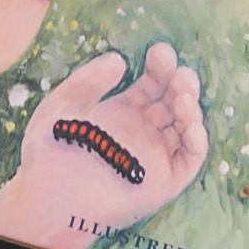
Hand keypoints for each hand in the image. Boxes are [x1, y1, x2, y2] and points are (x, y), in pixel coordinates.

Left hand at [0, 45, 206, 248]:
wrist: (51, 197)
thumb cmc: (51, 151)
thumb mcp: (64, 103)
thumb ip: (91, 79)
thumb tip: (120, 59)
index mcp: (120, 114)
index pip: (151, 85)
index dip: (160, 67)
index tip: (162, 51)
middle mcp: (141, 134)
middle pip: (173, 102)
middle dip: (181, 83)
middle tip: (180, 73)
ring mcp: (153, 157)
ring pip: (185, 127)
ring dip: (191, 108)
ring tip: (183, 95)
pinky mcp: (163, 182)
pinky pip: (190, 159)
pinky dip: (197, 140)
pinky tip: (190, 123)